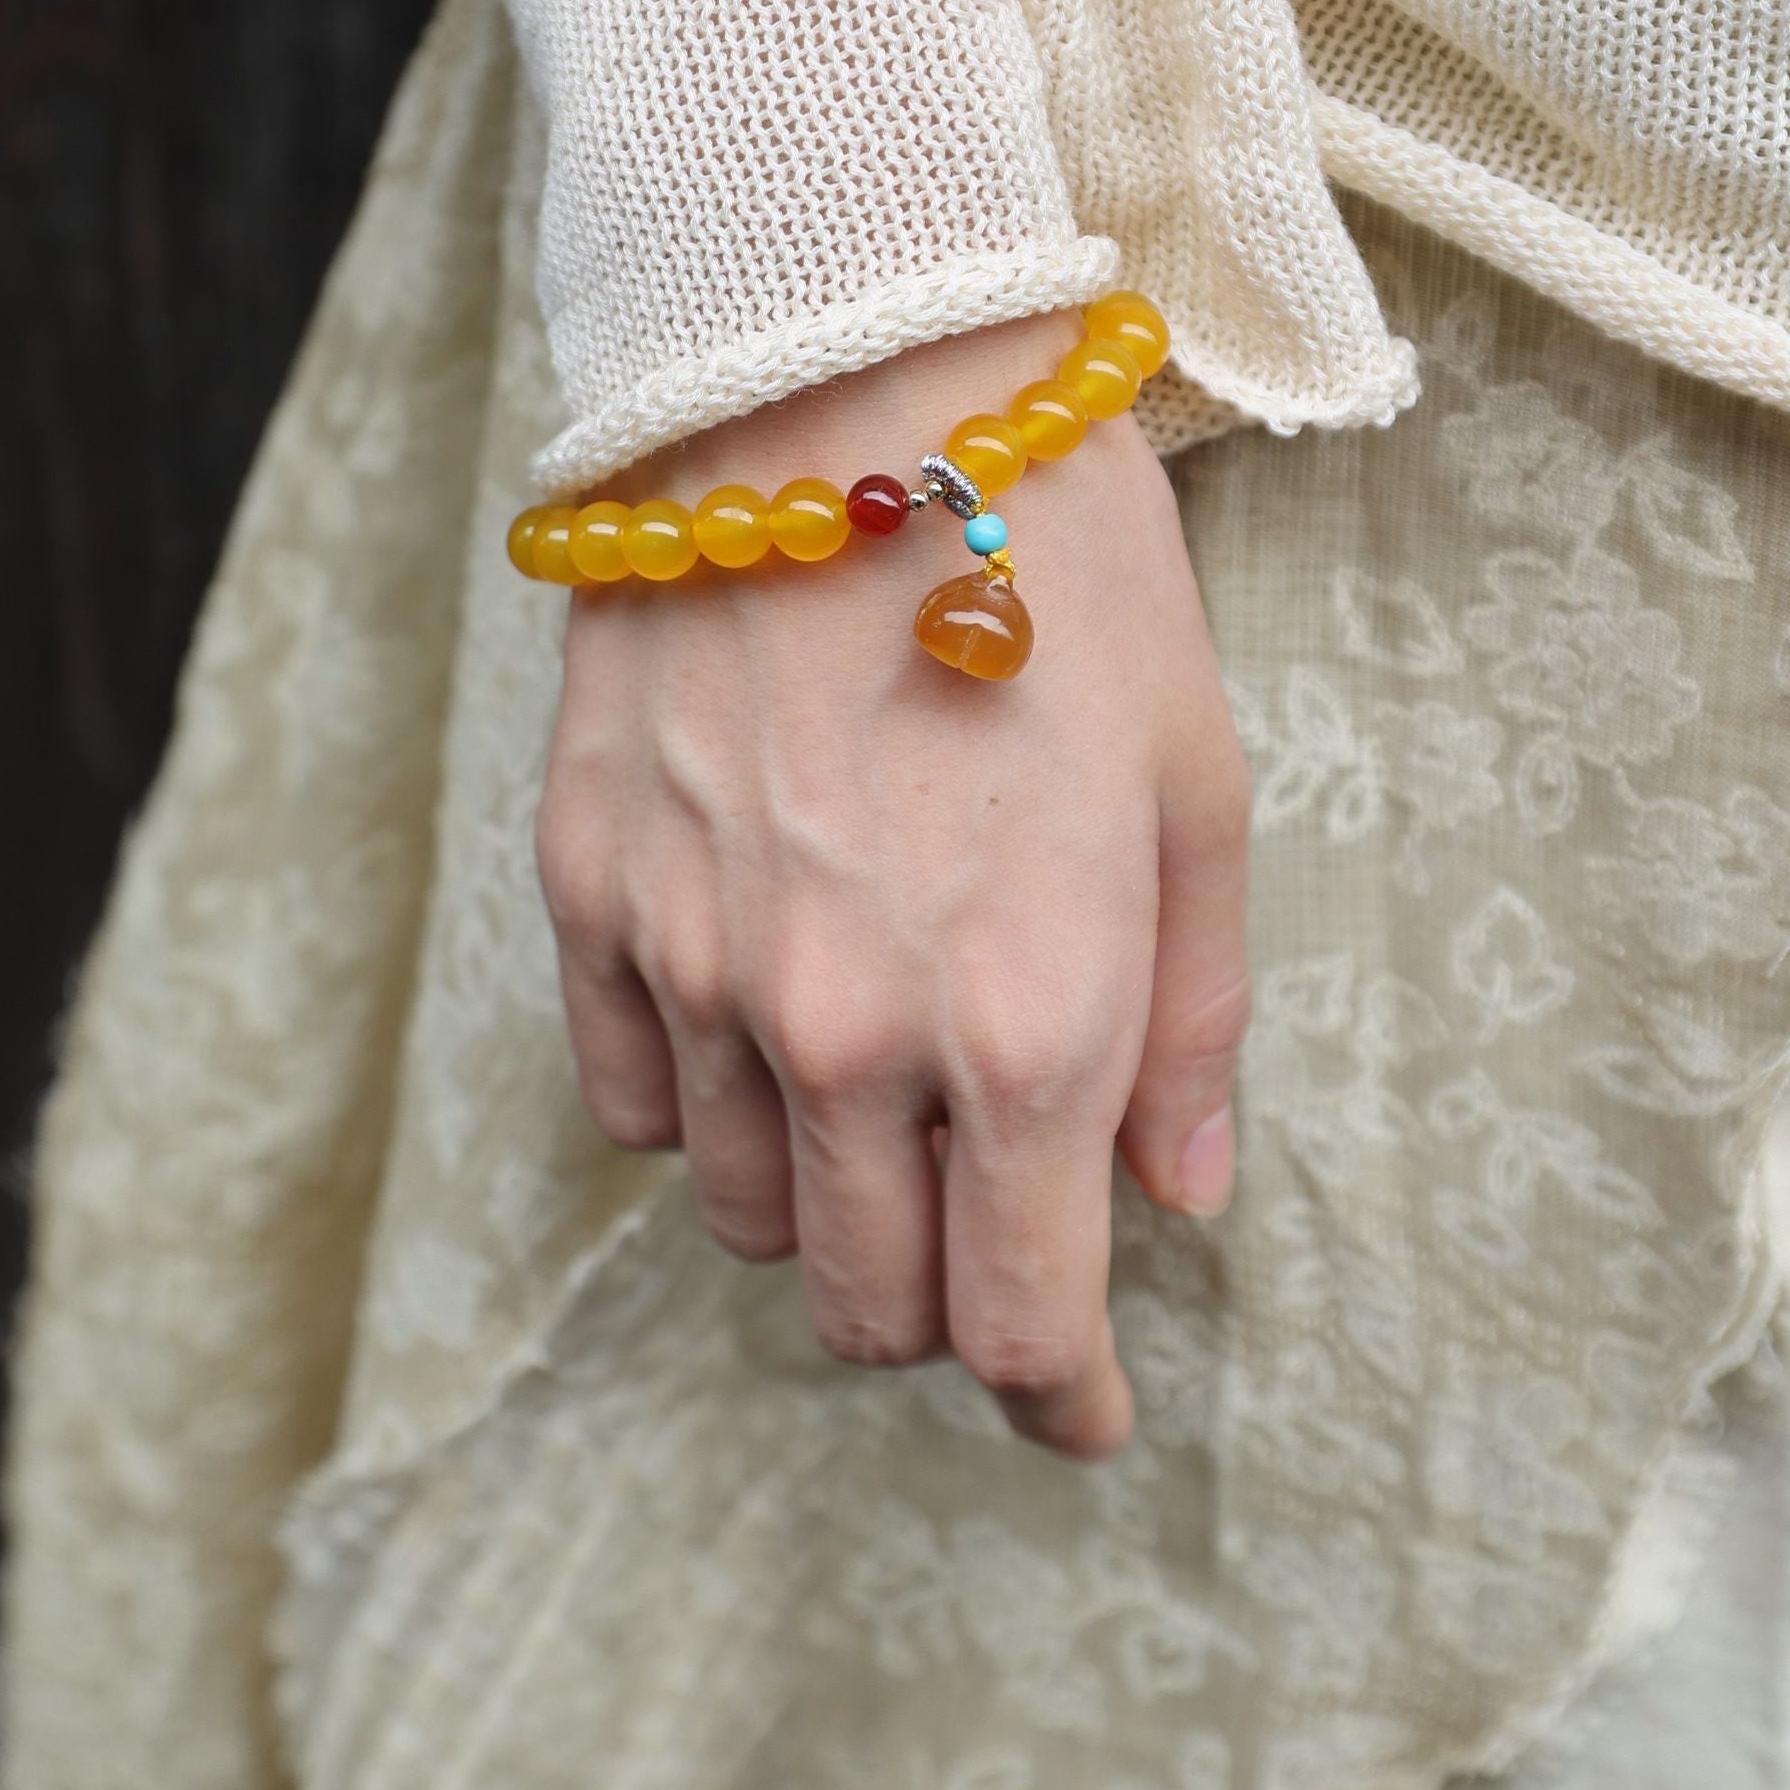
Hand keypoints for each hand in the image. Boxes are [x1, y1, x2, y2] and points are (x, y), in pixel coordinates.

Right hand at [534, 316, 1249, 1459]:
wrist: (841, 377)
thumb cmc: (1061, 568)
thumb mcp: (1201, 789)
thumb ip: (1194, 1023)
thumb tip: (1179, 1194)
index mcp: (1030, 1026)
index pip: (1023, 1324)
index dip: (1063, 1400)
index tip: (1084, 1412)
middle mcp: (849, 1032)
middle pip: (866, 1305)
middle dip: (944, 1313)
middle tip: (992, 1244)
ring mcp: (698, 968)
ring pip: (743, 1215)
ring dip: (824, 1204)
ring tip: (882, 1104)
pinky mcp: (588, 892)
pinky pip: (631, 1100)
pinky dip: (703, 1107)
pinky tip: (762, 1023)